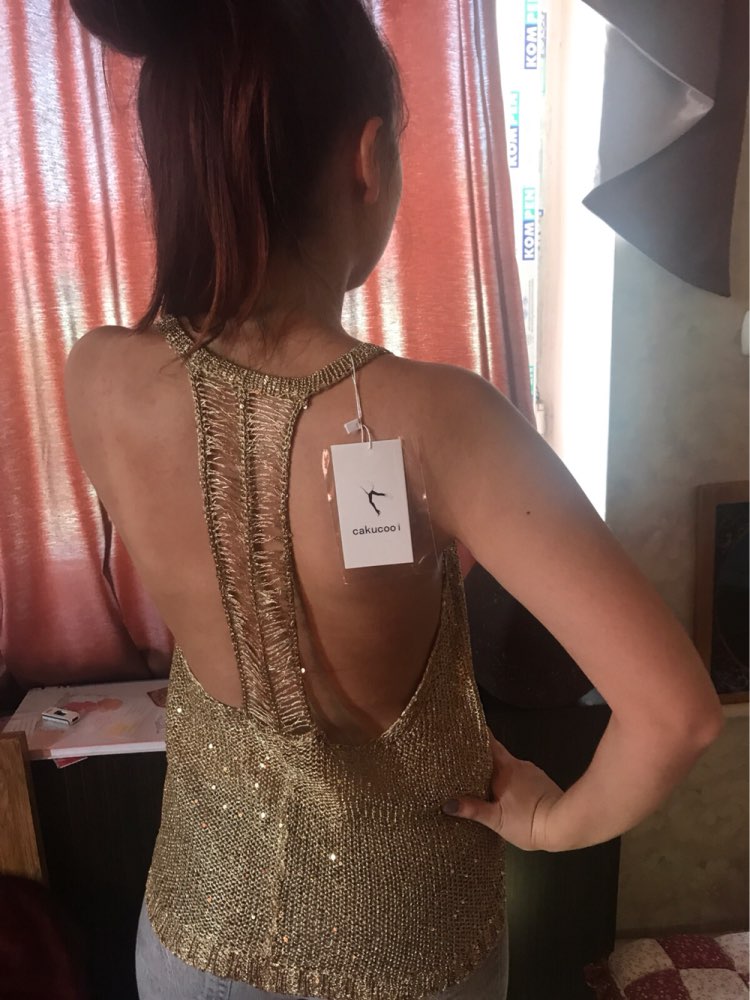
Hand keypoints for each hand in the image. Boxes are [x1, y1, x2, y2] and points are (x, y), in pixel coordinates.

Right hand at [442, 728, 563, 851]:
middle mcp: (517, 764)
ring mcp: (531, 771)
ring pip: (508, 765)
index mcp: (504, 768)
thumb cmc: (527, 821)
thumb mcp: (496, 819)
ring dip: (496, 770)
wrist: (564, 825)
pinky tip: (504, 792)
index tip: (461, 730)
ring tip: (479, 779)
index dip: (475, 735)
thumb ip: (473, 809)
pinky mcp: (541, 781)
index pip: (487, 743)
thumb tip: (447, 804)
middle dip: (480, 756)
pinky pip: (519, 774)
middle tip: (462, 759)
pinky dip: (509, 779)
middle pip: (495, 754)